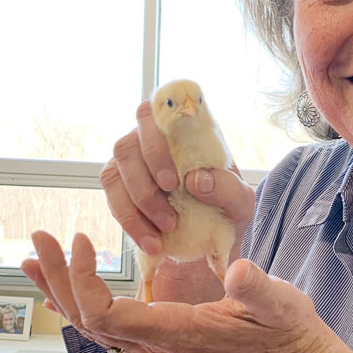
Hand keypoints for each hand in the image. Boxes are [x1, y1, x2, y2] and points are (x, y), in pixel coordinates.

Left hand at [22, 231, 337, 352]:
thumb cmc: (284, 326)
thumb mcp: (280, 302)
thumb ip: (258, 288)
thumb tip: (240, 271)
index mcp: (179, 332)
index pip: (107, 316)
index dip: (84, 281)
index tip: (84, 240)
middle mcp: (159, 345)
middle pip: (87, 321)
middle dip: (58, 279)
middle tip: (39, 239)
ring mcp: (157, 344)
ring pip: (92, 325)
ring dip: (62, 289)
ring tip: (37, 257)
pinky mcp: (160, 337)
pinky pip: (107, 324)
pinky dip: (80, 299)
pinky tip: (67, 285)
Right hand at [97, 100, 253, 300]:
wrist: (216, 235)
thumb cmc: (228, 206)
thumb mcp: (240, 200)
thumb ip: (227, 187)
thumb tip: (196, 179)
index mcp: (181, 129)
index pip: (156, 111)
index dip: (155, 140)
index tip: (172, 181)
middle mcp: (149, 138)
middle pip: (127, 146)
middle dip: (145, 184)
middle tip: (170, 216)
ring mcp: (130, 162)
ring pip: (112, 173)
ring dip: (136, 207)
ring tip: (164, 232)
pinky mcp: (119, 188)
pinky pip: (112, 200)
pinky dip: (130, 223)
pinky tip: (152, 241)